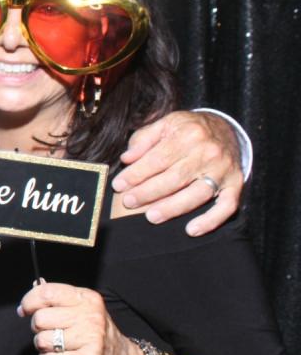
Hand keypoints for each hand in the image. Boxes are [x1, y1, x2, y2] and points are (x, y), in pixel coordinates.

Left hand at [18, 282, 144, 354]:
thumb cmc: (95, 333)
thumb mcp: (82, 308)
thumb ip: (58, 298)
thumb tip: (35, 285)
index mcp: (86, 298)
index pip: (47, 293)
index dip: (29, 301)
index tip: (25, 309)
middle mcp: (90, 315)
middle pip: (40, 319)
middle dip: (37, 328)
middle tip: (50, 332)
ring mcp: (92, 338)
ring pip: (42, 341)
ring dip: (44, 347)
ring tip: (58, 346)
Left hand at [113, 110, 242, 235]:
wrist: (226, 128)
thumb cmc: (188, 130)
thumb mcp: (165, 124)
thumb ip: (144, 140)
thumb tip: (126, 159)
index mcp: (189, 135)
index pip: (158, 158)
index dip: (137, 174)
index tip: (118, 185)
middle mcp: (208, 152)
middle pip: (175, 178)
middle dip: (148, 192)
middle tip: (128, 202)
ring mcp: (223, 170)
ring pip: (197, 194)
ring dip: (173, 208)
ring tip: (151, 217)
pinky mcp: (236, 184)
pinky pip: (227, 206)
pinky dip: (211, 220)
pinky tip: (191, 230)